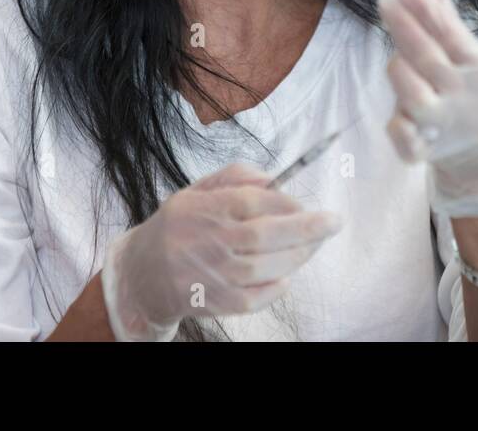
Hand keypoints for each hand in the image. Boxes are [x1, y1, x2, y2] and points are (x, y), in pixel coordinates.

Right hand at [101, 162, 342, 340]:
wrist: (142, 275)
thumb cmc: (179, 226)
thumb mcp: (197, 190)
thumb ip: (234, 176)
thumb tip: (272, 178)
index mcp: (205, 209)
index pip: (253, 201)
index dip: (285, 202)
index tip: (306, 203)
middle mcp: (208, 241)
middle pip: (265, 235)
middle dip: (307, 228)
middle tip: (334, 223)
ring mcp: (213, 274)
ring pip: (265, 267)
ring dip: (298, 256)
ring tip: (314, 245)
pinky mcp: (217, 302)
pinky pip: (256, 297)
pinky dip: (277, 286)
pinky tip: (286, 273)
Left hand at [376, 0, 477, 217]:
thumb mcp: (474, 54)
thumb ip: (444, 11)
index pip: (447, 29)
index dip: (421, 1)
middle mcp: (465, 98)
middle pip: (426, 55)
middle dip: (402, 23)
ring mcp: (447, 127)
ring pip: (410, 93)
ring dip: (399, 70)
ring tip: (398, 58)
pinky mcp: (428, 153)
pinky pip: (404, 139)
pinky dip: (398, 126)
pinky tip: (398, 114)